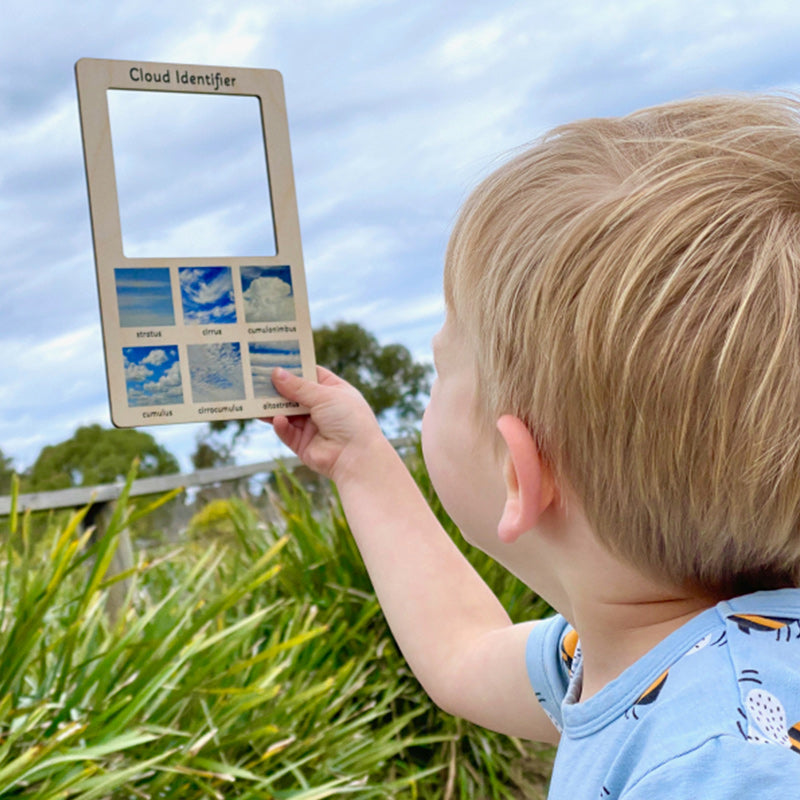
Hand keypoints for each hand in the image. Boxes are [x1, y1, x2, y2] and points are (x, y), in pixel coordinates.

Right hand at [266, 366, 386, 482]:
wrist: (357, 457)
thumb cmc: (349, 420)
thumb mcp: (325, 395)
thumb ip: (298, 386)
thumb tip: (276, 373)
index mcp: (334, 391)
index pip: (311, 374)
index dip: (294, 367)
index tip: (273, 359)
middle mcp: (323, 408)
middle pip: (295, 394)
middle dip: (278, 387)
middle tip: (256, 378)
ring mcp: (312, 426)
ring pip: (287, 413)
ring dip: (273, 406)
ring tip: (254, 398)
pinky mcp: (303, 444)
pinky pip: (287, 432)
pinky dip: (281, 426)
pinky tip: (277, 420)